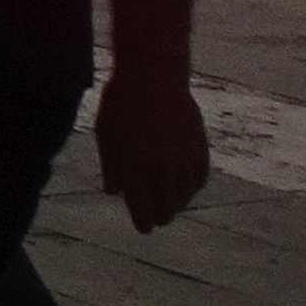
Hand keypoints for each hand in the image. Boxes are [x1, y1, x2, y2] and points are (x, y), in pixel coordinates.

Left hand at [97, 67, 210, 231]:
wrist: (154, 77)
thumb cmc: (121, 103)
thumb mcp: (105, 134)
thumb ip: (111, 166)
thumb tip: (114, 192)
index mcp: (134, 167)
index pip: (141, 206)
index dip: (143, 220)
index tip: (143, 228)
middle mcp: (161, 169)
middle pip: (166, 206)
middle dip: (160, 217)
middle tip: (157, 221)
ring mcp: (183, 160)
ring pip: (185, 196)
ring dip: (178, 205)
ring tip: (172, 208)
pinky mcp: (200, 149)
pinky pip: (199, 179)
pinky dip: (193, 188)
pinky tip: (188, 189)